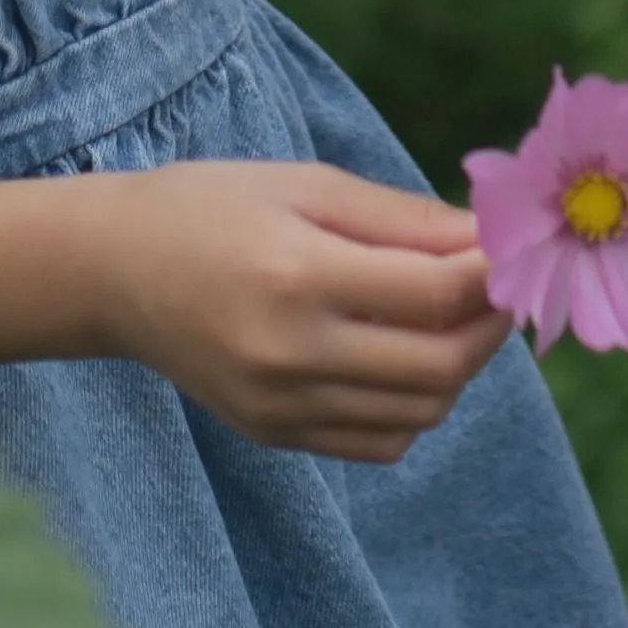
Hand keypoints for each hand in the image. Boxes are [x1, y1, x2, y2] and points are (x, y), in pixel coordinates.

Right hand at [0, 160, 505, 461]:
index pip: (438, 293)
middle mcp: (291, 353)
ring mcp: (281, 405)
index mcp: (299, 276)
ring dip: (460, 368)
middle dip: (490, 325)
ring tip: (456, 318)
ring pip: (420, 412)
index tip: (512, 247)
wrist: (114, 270)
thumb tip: (491, 236)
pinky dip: (415, 407)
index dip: (493, 272)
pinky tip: (406, 357)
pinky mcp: (273, 433)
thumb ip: (402, 218)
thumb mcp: (307, 185)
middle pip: (441, 365)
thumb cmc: (213, 207)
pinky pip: (379, 442)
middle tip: (499, 286)